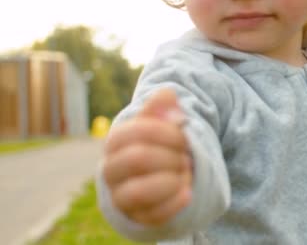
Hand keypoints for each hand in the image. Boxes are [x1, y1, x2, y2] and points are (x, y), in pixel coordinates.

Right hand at [102, 88, 192, 225]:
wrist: (161, 177)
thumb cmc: (161, 145)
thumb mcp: (161, 123)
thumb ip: (162, 107)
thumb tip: (168, 94)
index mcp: (116, 141)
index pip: (135, 132)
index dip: (166, 131)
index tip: (184, 131)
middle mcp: (111, 169)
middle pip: (138, 159)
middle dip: (170, 156)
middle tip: (187, 155)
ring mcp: (121, 196)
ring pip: (138, 192)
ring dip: (171, 180)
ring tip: (186, 172)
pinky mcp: (137, 217)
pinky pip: (152, 215)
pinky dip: (174, 203)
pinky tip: (188, 192)